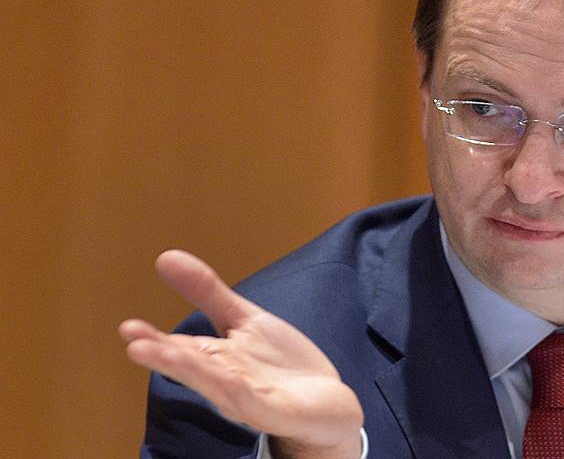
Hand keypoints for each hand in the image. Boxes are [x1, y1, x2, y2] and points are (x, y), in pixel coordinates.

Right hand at [119, 250, 362, 458]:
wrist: (328, 405)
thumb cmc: (280, 366)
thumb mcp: (244, 321)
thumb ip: (207, 293)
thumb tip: (165, 257)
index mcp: (214, 360)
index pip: (179, 348)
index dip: (154, 340)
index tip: (127, 328)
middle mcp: (226, 381)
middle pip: (193, 368)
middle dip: (166, 357)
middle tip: (135, 345)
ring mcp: (251, 398)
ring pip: (218, 386)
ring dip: (193, 372)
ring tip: (167, 355)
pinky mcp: (279, 412)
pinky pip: (257, 403)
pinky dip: (243, 392)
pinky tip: (232, 378)